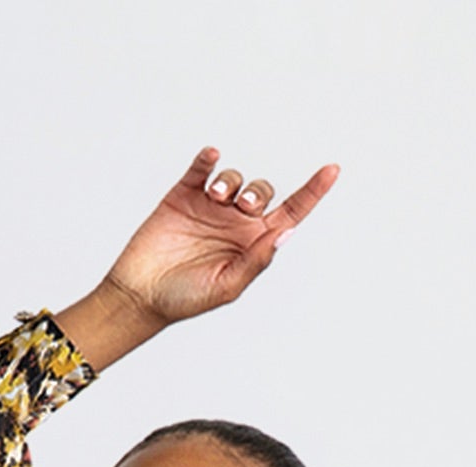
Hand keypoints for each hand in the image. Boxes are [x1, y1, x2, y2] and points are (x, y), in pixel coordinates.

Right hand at [86, 147, 339, 344]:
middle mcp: (235, 223)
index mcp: (253, 245)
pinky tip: (210, 158)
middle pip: (262, 191)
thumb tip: (283, 234)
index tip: (332, 170)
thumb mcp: (227, 286)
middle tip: (241, 205)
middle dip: (256, 192)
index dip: (313, 192)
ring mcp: (210, 206)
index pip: (291, 213)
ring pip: (234, 177)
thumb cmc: (186, 299)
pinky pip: (201, 168)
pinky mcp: (184, 194)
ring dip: (231, 180)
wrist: (142, 294)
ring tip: (217, 196)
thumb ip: (256, 260)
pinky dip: (208, 160)